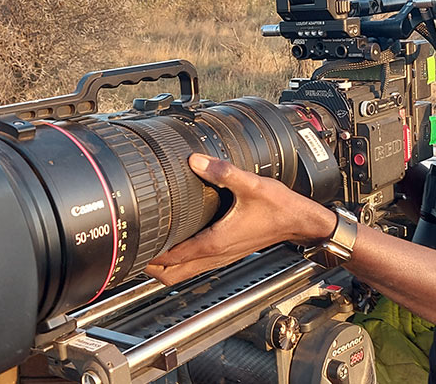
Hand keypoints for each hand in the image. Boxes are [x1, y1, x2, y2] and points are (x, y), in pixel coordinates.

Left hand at [144, 153, 335, 284]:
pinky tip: (178, 245)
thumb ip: (222, 172)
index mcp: (216, 242)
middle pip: (174, 275)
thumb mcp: (251, 185)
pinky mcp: (228, 253)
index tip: (135, 247)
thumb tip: (196, 161)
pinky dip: (181, 262)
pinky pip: (196, 265)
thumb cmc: (280, 208)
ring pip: (184, 273)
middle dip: (152, 268)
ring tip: (149, 250)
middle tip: (135, 253)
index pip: (174, 257)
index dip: (152, 254)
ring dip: (165, 267)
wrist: (300, 222)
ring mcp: (222, 257)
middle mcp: (217, 254)